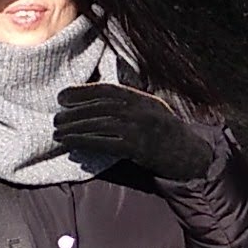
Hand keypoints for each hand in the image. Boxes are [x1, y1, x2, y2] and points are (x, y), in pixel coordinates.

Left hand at [52, 84, 214, 178]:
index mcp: (143, 98)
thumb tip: (101, 96)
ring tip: (58, 132)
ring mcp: (140, 129)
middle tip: (57, 117)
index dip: (82, 91)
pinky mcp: (137, 149)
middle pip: (100, 108)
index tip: (63, 96)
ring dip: (75, 128)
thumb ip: (132, 100)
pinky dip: (85, 143)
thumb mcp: (154, 109)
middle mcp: (141, 111)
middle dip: (75, 112)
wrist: (190, 157)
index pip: (108, 90)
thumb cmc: (168, 133)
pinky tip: (71, 144)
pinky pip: (106, 144)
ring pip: (100, 125)